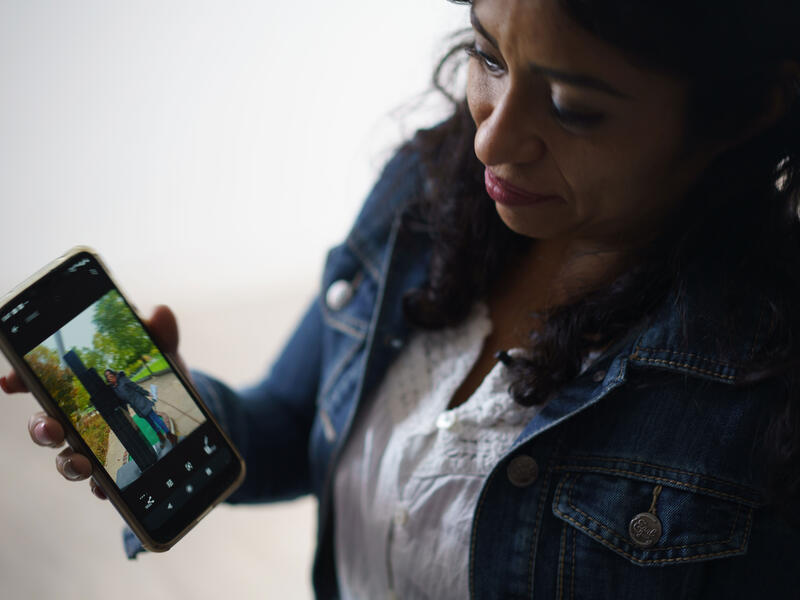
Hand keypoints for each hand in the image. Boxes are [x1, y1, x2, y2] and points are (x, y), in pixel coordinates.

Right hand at [1, 305, 185, 500]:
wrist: (186, 411)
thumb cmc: (162, 374)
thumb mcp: (162, 353)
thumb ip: (160, 333)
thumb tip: (160, 312)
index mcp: (83, 383)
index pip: (40, 380)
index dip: (20, 378)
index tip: (10, 381)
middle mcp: (79, 415)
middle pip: (45, 423)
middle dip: (39, 428)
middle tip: (51, 427)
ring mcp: (95, 444)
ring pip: (66, 457)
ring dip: (67, 463)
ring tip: (82, 463)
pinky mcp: (116, 467)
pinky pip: (100, 482)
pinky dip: (99, 486)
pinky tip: (104, 488)